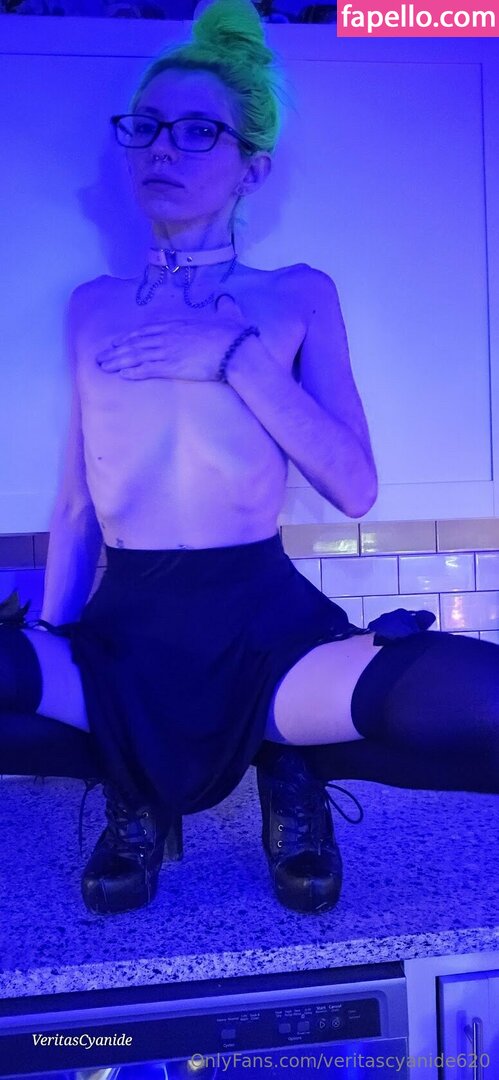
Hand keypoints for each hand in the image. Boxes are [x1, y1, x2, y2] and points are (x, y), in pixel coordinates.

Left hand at [95, 294, 250, 381]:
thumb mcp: (227, 314)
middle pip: (135, 344)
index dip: (128, 337)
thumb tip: (225, 300)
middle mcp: (168, 337)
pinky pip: (147, 370)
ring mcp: (168, 352)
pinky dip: (133, 372)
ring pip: (136, 356)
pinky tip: (122, 375)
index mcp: (177, 325)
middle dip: (115, 351)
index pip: (146, 331)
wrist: (235, 349)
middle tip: (100, 358)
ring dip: (118, 362)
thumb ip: (223, 307)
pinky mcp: (172, 367)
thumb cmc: (233, 334)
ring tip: (104, 367)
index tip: (116, 342)